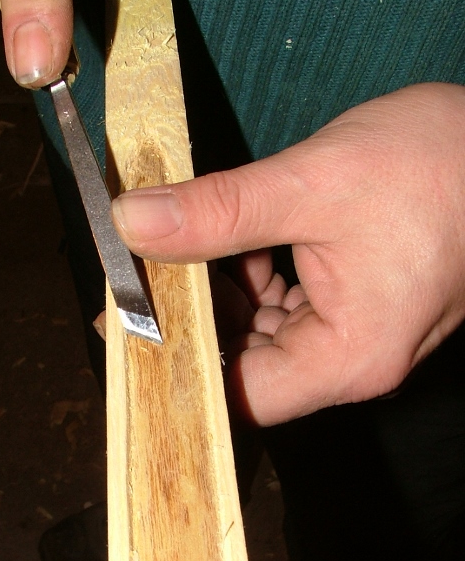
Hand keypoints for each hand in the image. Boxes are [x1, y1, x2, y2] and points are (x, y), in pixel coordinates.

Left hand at [111, 83, 464, 424]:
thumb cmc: (437, 165)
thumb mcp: (312, 184)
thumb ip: (218, 211)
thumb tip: (132, 223)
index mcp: (346, 358)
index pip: (238, 396)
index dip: (177, 366)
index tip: (127, 326)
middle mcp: (350, 361)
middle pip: (245, 366)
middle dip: (192, 321)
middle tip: (140, 276)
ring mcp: (353, 334)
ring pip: (260, 335)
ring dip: (219, 295)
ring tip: (182, 248)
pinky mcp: (354, 304)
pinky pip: (286, 309)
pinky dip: (252, 279)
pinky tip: (235, 242)